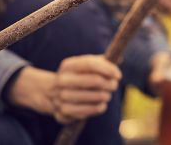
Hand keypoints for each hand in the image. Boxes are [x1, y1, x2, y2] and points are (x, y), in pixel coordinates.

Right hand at [6, 55, 120, 123]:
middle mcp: (62, 80)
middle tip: (114, 85)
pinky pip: (85, 111)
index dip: (107, 69)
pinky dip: (96, 108)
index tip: (118, 75)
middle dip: (109, 83)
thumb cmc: (77, 77)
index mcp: (68, 65)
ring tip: (107, 95)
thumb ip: (102, 61)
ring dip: (104, 96)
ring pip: (91, 96)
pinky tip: (102, 105)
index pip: (91, 64)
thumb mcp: (85, 65)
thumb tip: (119, 58)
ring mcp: (60, 96)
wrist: (52, 94)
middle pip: (94, 80)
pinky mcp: (62, 112)